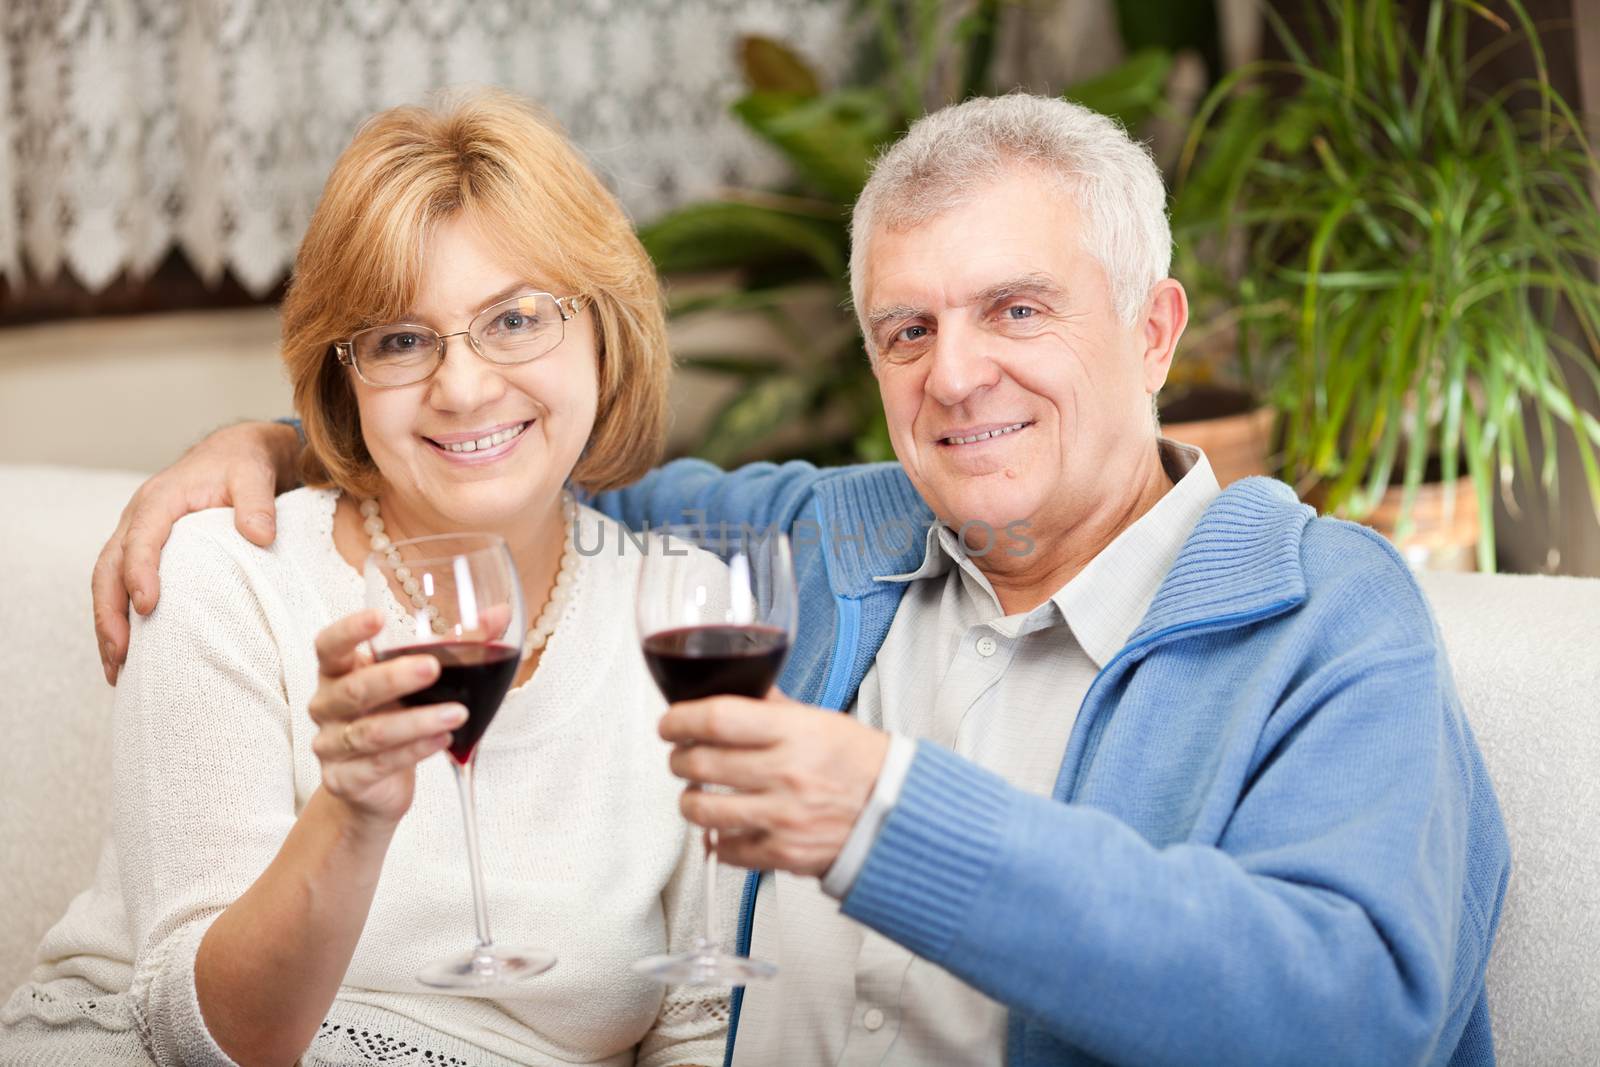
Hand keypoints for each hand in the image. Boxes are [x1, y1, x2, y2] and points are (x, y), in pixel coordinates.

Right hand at [92, 421, 299, 683]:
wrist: (235, 453)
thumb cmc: (244, 464)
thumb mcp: (255, 474)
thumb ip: (257, 502)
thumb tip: (260, 536)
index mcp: (160, 500)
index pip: (141, 538)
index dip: (140, 572)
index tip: (147, 607)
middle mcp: (137, 518)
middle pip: (108, 568)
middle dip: (110, 613)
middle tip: (121, 655)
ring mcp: (136, 536)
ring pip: (107, 583)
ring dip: (108, 625)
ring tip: (117, 670)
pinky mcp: (145, 553)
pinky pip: (120, 587)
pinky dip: (120, 619)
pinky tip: (130, 654)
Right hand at [308, 610, 463, 827]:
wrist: (373, 786)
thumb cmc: (393, 717)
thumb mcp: (419, 681)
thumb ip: (455, 646)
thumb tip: (499, 614)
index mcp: (338, 672)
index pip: (329, 646)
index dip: (349, 631)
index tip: (379, 617)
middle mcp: (327, 706)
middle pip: (353, 689)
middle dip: (394, 677)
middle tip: (433, 668)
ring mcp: (331, 745)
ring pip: (370, 731)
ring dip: (416, 721)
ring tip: (457, 713)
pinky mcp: (345, 779)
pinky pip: (379, 764)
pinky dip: (414, 751)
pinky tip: (442, 740)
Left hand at [659, 692, 890, 876]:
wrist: (898, 813)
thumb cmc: (863, 765)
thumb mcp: (821, 720)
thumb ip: (774, 708)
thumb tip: (737, 690)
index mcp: (793, 733)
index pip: (716, 718)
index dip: (679, 719)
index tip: (670, 723)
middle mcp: (784, 774)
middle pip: (699, 762)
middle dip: (679, 758)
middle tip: (681, 756)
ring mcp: (780, 817)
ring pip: (702, 810)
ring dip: (690, 799)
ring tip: (697, 792)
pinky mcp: (781, 853)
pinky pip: (726, 850)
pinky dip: (717, 840)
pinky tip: (725, 828)